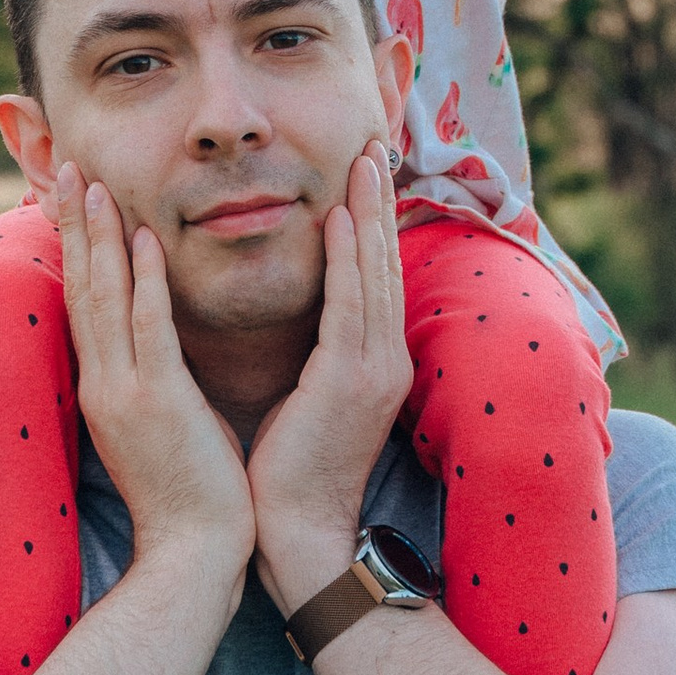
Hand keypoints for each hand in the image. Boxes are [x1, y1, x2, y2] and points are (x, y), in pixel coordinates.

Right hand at [55, 163, 255, 601]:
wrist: (193, 552)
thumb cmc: (190, 489)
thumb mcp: (163, 420)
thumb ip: (154, 375)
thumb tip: (158, 341)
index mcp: (103, 385)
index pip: (84, 302)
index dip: (76, 247)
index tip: (73, 198)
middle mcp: (102, 381)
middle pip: (81, 288)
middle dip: (74, 225)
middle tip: (65, 167)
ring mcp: (124, 392)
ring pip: (105, 298)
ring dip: (98, 237)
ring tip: (91, 182)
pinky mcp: (157, 403)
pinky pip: (149, 329)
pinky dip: (143, 281)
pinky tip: (143, 238)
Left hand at [247, 144, 414, 612]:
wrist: (299, 533)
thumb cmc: (290, 472)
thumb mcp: (310, 398)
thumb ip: (318, 354)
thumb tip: (308, 322)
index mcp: (374, 362)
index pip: (375, 278)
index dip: (373, 222)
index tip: (364, 173)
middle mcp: (385, 358)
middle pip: (385, 263)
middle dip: (380, 201)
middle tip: (375, 141)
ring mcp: (374, 369)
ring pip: (376, 273)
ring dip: (370, 212)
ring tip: (366, 158)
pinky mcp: (350, 381)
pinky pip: (351, 305)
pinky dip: (349, 257)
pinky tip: (343, 216)